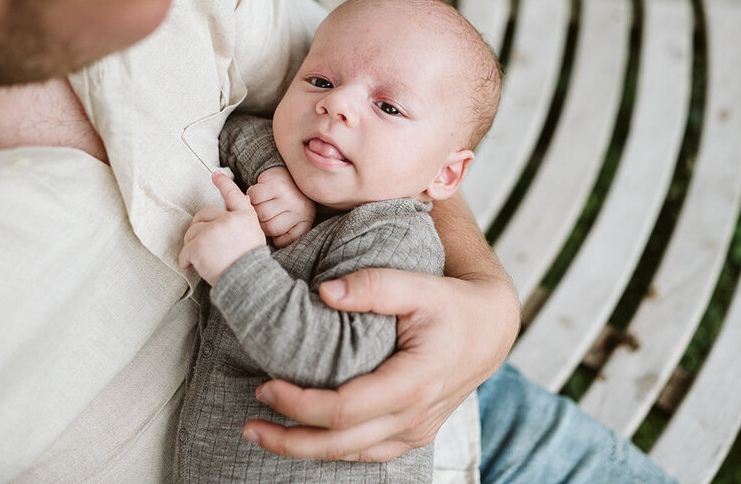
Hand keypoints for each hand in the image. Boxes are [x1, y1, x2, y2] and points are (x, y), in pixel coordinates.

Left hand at [178, 170, 265, 284]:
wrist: (250, 281)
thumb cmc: (250, 264)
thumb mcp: (254, 236)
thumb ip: (241, 222)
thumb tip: (234, 207)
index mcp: (245, 216)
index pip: (233, 195)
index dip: (224, 183)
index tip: (215, 174)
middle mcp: (229, 219)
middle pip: (203, 215)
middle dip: (199, 229)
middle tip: (204, 245)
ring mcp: (213, 231)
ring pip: (191, 233)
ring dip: (192, 246)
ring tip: (203, 259)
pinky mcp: (200, 245)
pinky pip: (185, 250)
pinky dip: (185, 260)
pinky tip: (192, 266)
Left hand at [241, 267, 518, 460]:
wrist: (490, 328)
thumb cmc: (452, 303)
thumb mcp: (418, 284)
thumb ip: (374, 285)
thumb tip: (324, 291)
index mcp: (414, 382)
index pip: (345, 410)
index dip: (300, 406)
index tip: (265, 388)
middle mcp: (415, 416)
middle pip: (342, 444)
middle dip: (290, 439)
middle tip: (250, 424)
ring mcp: (415, 430)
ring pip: (353, 455)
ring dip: (305, 449)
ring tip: (264, 434)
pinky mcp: (414, 433)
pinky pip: (368, 452)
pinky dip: (334, 449)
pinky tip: (306, 438)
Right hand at [247, 166, 315, 246]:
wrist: (292, 172)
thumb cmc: (290, 200)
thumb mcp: (294, 219)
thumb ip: (285, 234)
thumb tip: (270, 242)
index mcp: (305, 221)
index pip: (281, 241)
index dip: (272, 237)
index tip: (272, 228)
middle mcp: (299, 209)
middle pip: (267, 227)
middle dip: (261, 222)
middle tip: (263, 213)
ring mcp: (287, 196)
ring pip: (259, 213)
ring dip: (255, 208)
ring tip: (261, 203)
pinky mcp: (275, 184)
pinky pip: (254, 196)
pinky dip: (252, 196)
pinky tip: (259, 194)